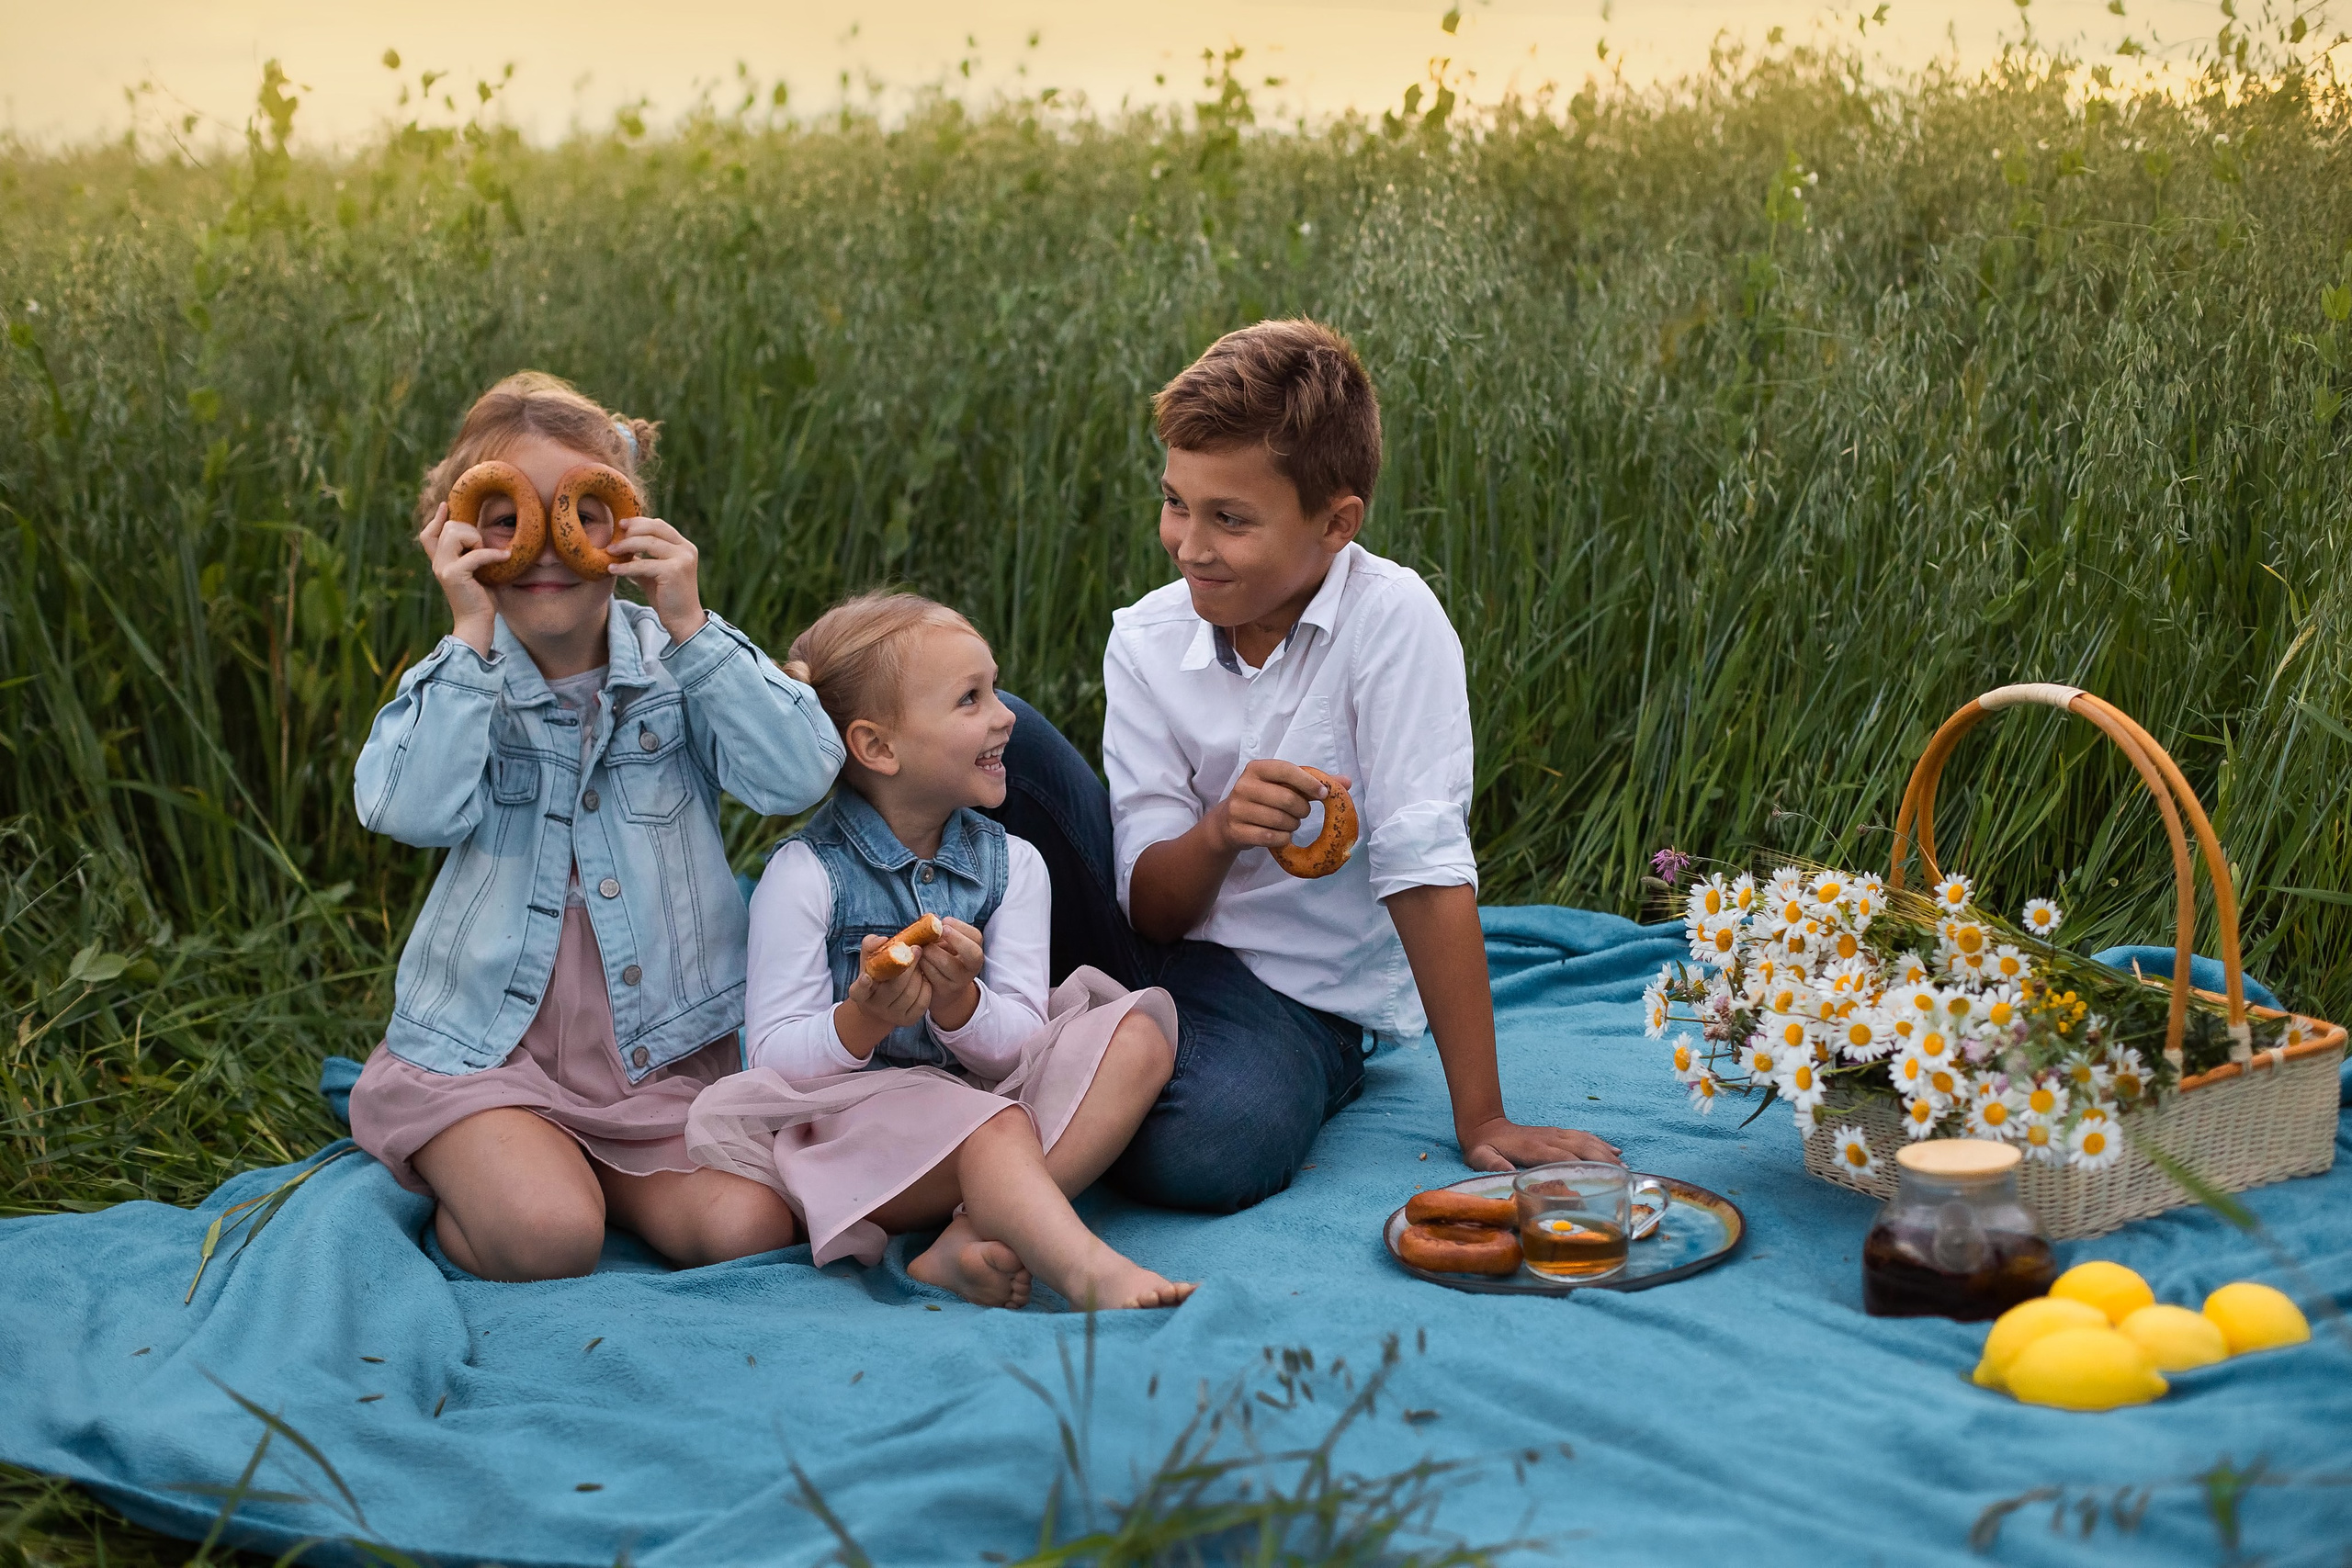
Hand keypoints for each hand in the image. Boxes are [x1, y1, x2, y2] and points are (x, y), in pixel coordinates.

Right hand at [417, 502, 509, 655]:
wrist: (476, 624)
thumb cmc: (481, 600)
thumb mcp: (477, 573)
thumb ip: (474, 555)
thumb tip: (486, 537)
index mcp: (440, 562)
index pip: (428, 534)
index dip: (437, 519)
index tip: (446, 505)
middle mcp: (438, 563)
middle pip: (448, 527)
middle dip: (470, 531)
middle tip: (483, 549)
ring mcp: (443, 568)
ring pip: (455, 533)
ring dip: (476, 540)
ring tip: (487, 556)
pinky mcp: (454, 575)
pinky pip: (475, 554)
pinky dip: (493, 554)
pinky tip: (506, 557)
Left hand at [605, 515, 705, 646]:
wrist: (683, 620)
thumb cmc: (668, 597)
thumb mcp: (653, 573)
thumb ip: (642, 558)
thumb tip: (619, 548)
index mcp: (684, 546)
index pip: (660, 526)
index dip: (639, 522)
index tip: (621, 525)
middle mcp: (686, 549)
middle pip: (654, 529)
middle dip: (631, 530)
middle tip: (613, 537)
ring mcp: (682, 559)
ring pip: (648, 543)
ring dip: (625, 546)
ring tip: (609, 551)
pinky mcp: (673, 571)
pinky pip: (643, 564)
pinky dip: (626, 566)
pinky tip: (612, 569)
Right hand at [846, 934, 931, 1033]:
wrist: (883, 1001)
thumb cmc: (877, 973)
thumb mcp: (870, 958)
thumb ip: (871, 945)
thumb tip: (882, 940)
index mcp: (860, 992)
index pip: (858, 990)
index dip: (862, 984)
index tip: (867, 977)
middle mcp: (874, 1006)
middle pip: (894, 987)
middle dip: (908, 966)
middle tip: (917, 949)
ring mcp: (891, 1016)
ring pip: (910, 994)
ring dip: (919, 975)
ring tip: (920, 963)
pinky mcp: (908, 1020)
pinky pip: (922, 1002)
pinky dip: (926, 987)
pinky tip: (924, 978)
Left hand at [918, 918, 985, 1031]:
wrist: (943, 991)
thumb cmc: (942, 959)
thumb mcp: (946, 946)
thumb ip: (941, 933)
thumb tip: (931, 919)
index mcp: (974, 951)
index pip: (976, 937)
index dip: (960, 927)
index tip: (944, 921)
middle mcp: (971, 967)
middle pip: (971, 953)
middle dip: (955, 938)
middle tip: (938, 930)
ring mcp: (959, 981)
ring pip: (946, 962)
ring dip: (929, 950)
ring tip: (920, 947)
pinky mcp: (944, 990)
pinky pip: (931, 973)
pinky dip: (921, 963)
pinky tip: (916, 960)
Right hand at [1207, 759, 1350, 856]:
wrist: (1228, 822)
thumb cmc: (1263, 799)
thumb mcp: (1283, 786)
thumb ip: (1313, 783)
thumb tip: (1346, 782)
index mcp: (1257, 769)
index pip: (1286, 770)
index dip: (1308, 782)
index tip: (1324, 793)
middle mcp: (1244, 786)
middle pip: (1286, 799)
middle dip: (1302, 810)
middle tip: (1302, 813)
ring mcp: (1237, 809)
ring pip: (1280, 820)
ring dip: (1292, 825)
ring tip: (1289, 823)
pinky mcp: (1236, 830)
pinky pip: (1271, 838)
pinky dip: (1283, 838)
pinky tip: (1281, 835)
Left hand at [1459, 1116, 1622, 1172]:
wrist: (1484, 1125)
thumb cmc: (1483, 1147)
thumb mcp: (1480, 1158)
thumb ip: (1492, 1165)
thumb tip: (1507, 1174)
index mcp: (1532, 1149)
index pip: (1561, 1159)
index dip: (1579, 1170)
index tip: (1597, 1183)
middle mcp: (1548, 1139)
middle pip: (1581, 1148)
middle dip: (1602, 1161)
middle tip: (1622, 1176)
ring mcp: (1554, 1134)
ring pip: (1585, 1141)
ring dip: (1605, 1152)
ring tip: (1624, 1167)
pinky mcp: (1556, 1133)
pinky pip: (1582, 1136)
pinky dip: (1600, 1142)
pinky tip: (1614, 1151)